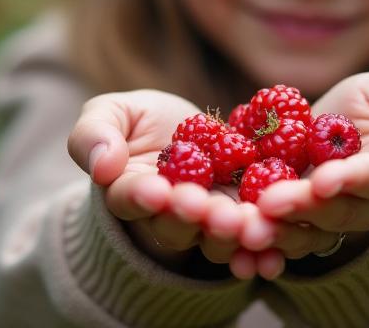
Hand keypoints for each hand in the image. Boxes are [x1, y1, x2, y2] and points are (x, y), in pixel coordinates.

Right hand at [66, 90, 272, 278]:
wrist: (187, 129)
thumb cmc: (138, 122)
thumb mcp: (109, 114)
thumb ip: (93, 134)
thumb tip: (101, 164)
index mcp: (128, 192)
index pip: (130, 199)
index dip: (143, 197)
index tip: (156, 191)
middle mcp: (166, 217)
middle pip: (176, 226)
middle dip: (194, 218)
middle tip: (209, 209)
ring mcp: (206, 223)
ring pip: (215, 238)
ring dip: (231, 236)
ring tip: (249, 225)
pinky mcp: (242, 219)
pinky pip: (250, 240)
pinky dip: (262, 252)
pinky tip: (275, 255)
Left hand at [248, 71, 368, 262]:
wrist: (347, 130)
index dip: (351, 181)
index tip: (323, 180)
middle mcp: (363, 205)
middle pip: (334, 213)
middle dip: (301, 210)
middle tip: (269, 204)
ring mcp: (326, 219)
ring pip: (304, 235)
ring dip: (274, 234)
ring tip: (244, 229)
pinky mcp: (293, 221)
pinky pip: (277, 239)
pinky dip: (255, 249)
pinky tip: (230, 250)